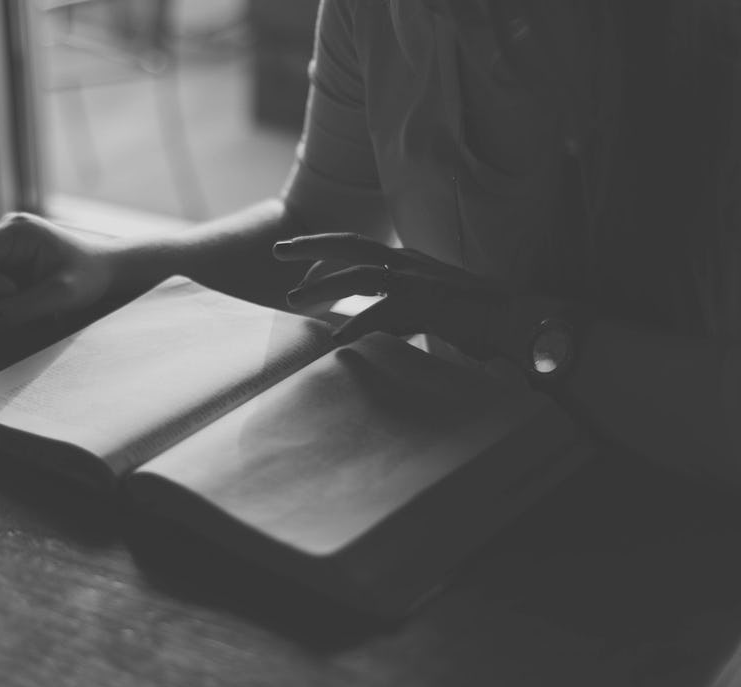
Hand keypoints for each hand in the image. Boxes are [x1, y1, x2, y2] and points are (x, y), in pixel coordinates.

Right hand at [0, 213, 119, 329]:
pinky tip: (31, 303)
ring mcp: (4, 250)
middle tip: (29, 307)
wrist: (104, 272)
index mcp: (17, 230)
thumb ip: (24, 308)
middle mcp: (5, 235)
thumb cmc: (88, 276)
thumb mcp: (60, 294)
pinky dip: (5, 303)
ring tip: (34, 305)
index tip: (14, 293)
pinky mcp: (7, 266)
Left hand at [273, 232, 511, 354]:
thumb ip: (394, 310)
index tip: (299, 272)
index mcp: (405, 260)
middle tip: (276, 251)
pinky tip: (337, 338)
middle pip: (349, 244)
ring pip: (359, 275)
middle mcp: (407, 262)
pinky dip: (358, 323)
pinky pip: (383, 311)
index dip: (324, 255)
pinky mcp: (427, 302)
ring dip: (323, 286)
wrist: (514, 320)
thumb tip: (365, 324)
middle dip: (310, 247)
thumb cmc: (471, 318)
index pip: (355, 248)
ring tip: (294, 301)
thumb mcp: (424, 308)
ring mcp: (417, 280)